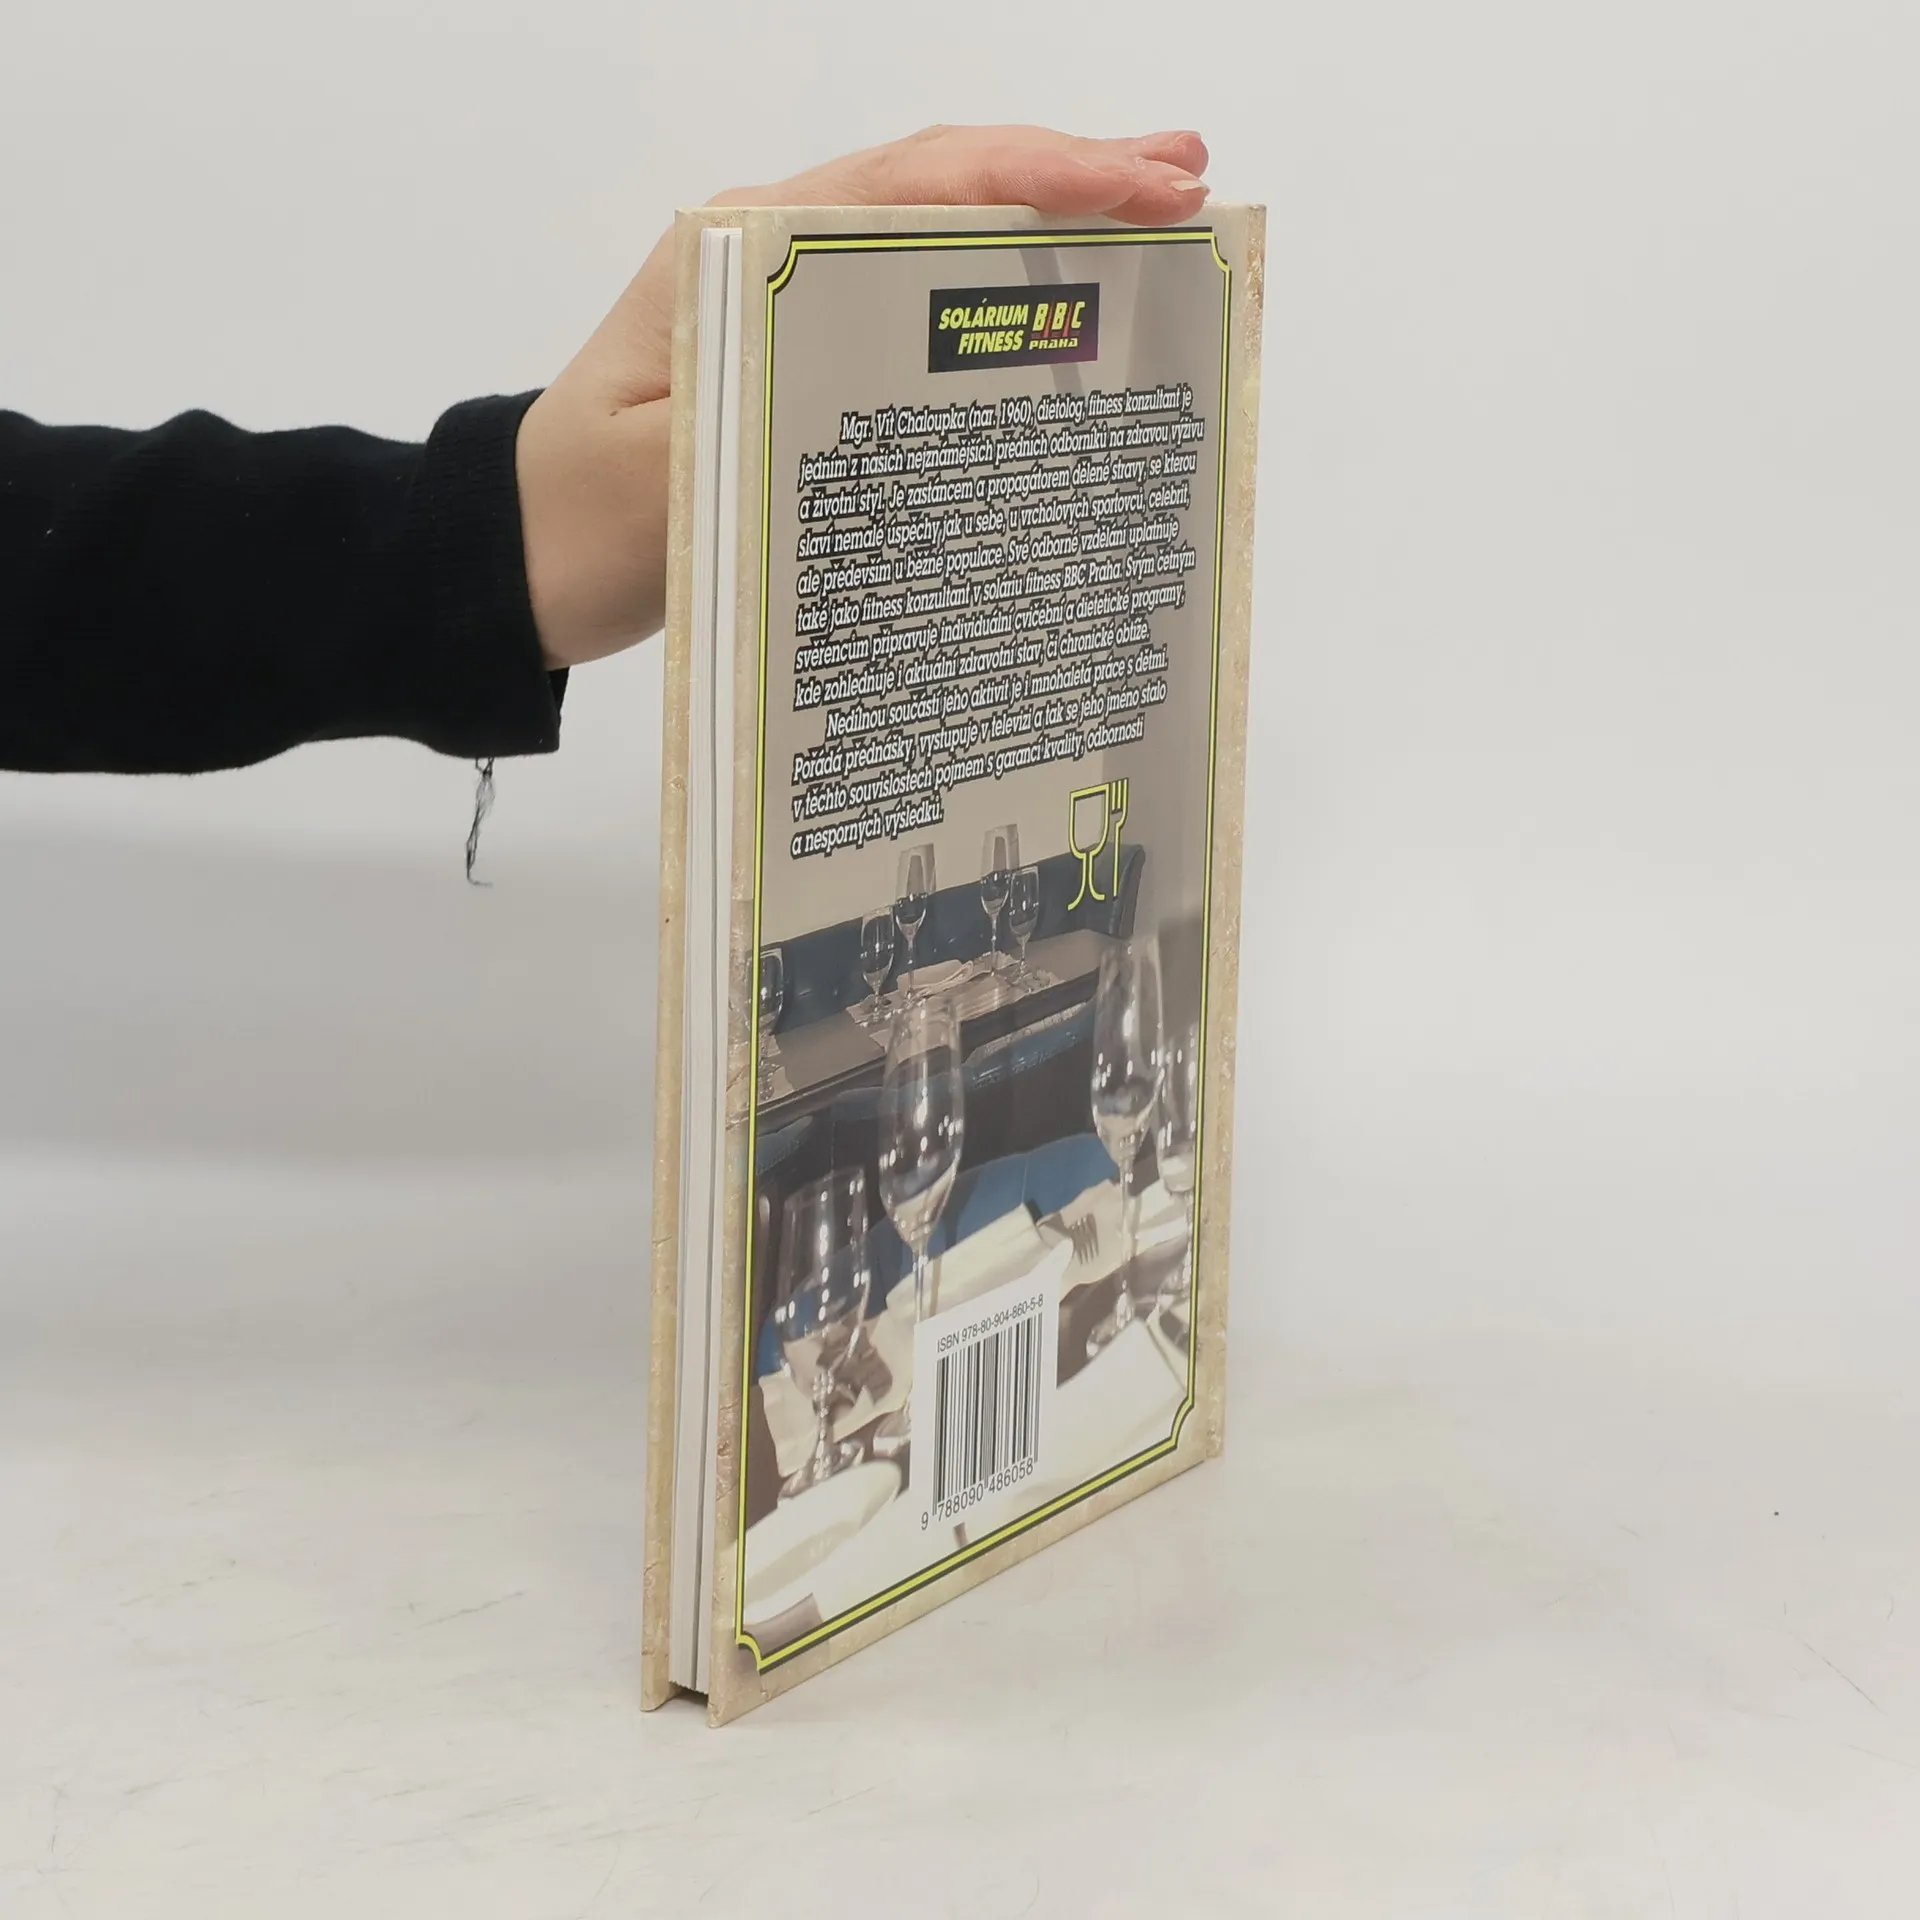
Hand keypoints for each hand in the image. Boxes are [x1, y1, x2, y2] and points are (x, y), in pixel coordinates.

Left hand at [515, 126, 1209, 668]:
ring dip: (1046, 227)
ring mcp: (788, 304)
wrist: (519, 561)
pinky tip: (1059, 309)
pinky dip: (993, 297)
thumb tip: (899, 357)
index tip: (1154, 183)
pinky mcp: (798, 360)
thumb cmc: (587, 522)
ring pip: (936, 242)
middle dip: (1073, 177)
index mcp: (742, 251)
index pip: (918, 184)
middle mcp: (772, 254)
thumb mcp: (678, 468)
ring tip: (1158, 221)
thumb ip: (774, 397)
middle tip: (1193, 179)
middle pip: (943, 191)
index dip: (1045, 175)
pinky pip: (912, 309)